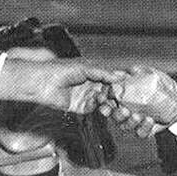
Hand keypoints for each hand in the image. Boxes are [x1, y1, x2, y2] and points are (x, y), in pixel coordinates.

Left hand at [0, 56, 124, 113]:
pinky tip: (104, 105)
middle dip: (118, 93)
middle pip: (110, 90)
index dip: (121, 79)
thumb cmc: (59, 69)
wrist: (42, 83)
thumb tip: (119, 76)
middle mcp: (91, 83)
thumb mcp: (85, 67)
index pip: (111, 75)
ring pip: (104, 100)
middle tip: (127, 95)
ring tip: (115, 100)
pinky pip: (95, 108)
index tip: (134, 82)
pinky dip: (100, 107)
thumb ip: (103, 73)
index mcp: (93, 71)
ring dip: (110, 101)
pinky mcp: (81, 107)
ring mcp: (86, 95)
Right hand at [99, 66, 176, 137]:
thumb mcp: (147, 74)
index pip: (107, 102)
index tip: (105, 100)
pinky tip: (149, 120)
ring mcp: (133, 122)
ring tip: (137, 116)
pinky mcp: (144, 129)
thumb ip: (137, 73)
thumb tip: (131, 71)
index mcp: (120, 99)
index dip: (103, 103)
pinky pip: (141, 133)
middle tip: (124, 110)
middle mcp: (124, 112)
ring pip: (126, 126)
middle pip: (114, 117)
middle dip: (118, 115)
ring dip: (130, 122)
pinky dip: (144, 128)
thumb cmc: (157, 85)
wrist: (173, 98)